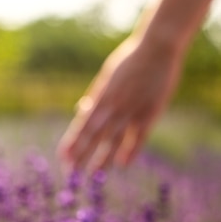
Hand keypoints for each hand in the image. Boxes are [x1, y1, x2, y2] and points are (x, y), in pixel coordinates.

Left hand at [58, 34, 184, 172]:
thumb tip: (82, 110)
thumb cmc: (131, 61)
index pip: (83, 124)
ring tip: (94, 175)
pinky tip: (122, 165)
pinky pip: (138, 137)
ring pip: (114, 139)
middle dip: (82, 154)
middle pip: (94, 134)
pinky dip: (130, 151)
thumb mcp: (108, 76)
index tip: (63, 157)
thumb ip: (97, 96)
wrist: (157, 46)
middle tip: (71, 172)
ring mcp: (131, 109)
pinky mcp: (150, 112)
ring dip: (103, 158)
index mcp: (102, 95)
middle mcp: (113, 104)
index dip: (73, 141)